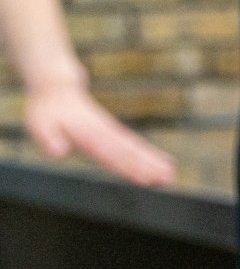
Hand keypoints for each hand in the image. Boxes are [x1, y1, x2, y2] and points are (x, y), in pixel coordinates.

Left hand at [25, 78, 176, 186]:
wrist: (57, 87)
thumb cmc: (46, 109)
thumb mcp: (38, 123)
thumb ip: (48, 138)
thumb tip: (58, 153)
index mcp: (87, 134)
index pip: (110, 154)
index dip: (128, 167)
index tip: (145, 179)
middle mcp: (103, 133)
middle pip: (129, 152)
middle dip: (148, 167)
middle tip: (167, 181)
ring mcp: (112, 132)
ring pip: (135, 148)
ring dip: (154, 163)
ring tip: (171, 176)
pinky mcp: (114, 133)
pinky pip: (135, 145)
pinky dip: (151, 154)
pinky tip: (165, 164)